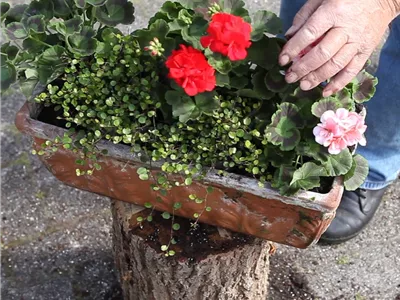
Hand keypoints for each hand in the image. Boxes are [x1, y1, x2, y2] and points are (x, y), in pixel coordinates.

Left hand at [279, 0, 399, 96]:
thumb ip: (304, 16)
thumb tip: (289, 36)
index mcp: (333, 12)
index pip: (309, 33)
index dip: (293, 48)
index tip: (282, 60)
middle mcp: (346, 29)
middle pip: (322, 53)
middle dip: (303, 68)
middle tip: (290, 78)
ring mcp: (357, 41)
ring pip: (336, 64)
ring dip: (318, 78)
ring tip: (303, 86)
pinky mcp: (366, 51)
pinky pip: (352, 70)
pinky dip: (339, 83)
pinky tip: (325, 92)